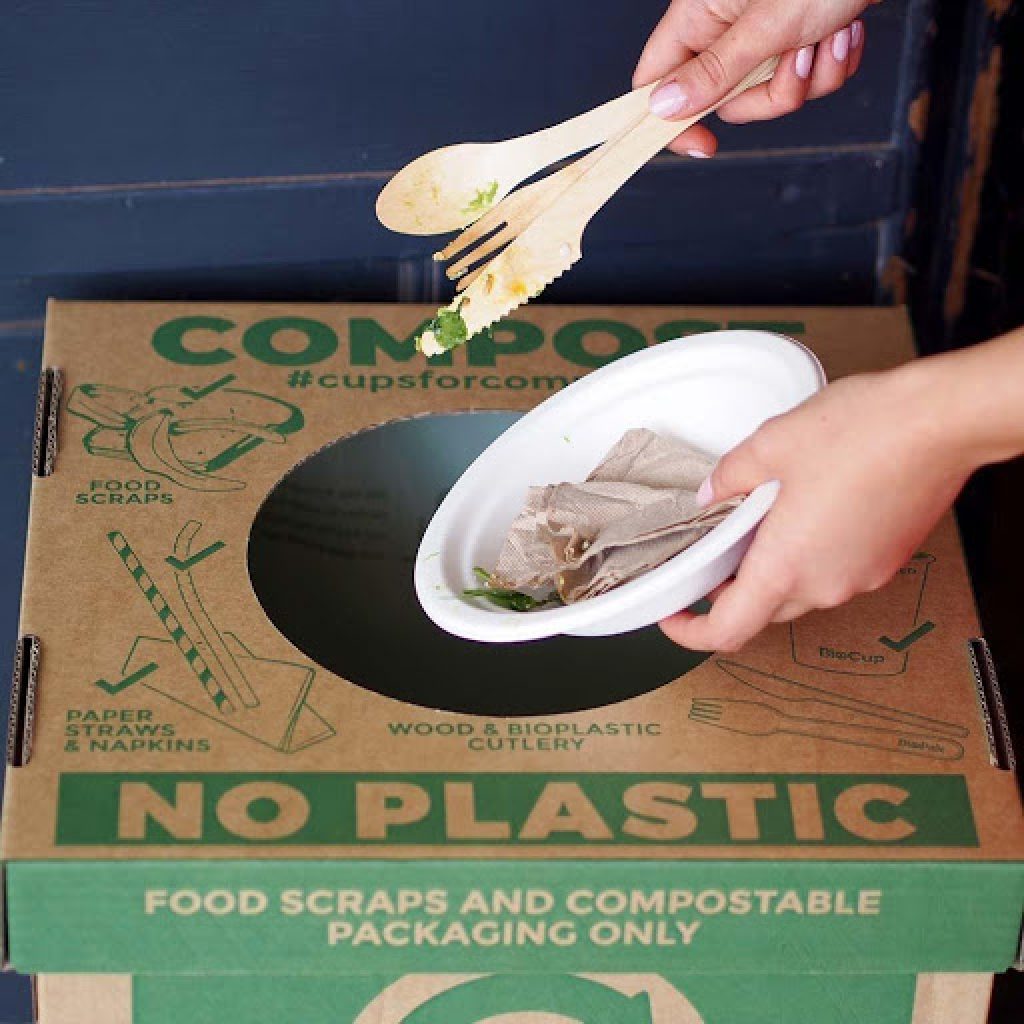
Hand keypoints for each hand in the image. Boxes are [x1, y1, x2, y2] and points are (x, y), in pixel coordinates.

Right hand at [634, 0, 872, 156]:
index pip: (656, 80)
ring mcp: (763, 34)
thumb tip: (660, 108)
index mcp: (698, 14)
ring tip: (832, 32)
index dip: (672, 120)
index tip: (703, 145)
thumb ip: (713, 72)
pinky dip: (833, 65)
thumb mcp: (765, 25)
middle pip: (727, 100)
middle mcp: (725, 26)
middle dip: (773, 92)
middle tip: (798, 56)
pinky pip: (805, 82)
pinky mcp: (797, 38)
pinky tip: (846, 30)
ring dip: (812, 76)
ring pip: (771, 95)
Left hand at [660, 366, 972, 651]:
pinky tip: (810, 507)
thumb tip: (712, 494)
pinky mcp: (886, 561)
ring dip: (775, 563)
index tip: (675, 615)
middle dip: (734, 586)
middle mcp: (824, 585)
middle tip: (719, 546)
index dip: (690, 631)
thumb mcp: (770, 445)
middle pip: (763, 609)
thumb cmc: (865, 433)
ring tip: (767, 513)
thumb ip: (729, 477)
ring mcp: (860, 577)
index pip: (726, 630)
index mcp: (786, 568)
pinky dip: (811, 552)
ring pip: (801, 588)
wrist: (940, 422)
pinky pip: (834, 570)